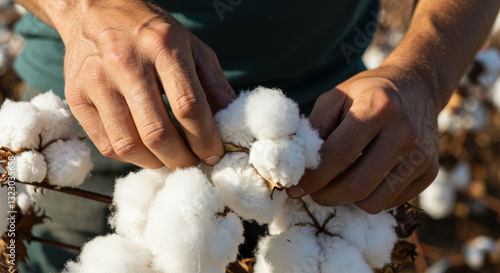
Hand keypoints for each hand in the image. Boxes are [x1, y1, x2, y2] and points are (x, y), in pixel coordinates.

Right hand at [60, 1, 234, 168]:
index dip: (205, 139)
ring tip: (169, 159)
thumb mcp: (193, 48)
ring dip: (156, 163)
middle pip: (157, 132)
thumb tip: (231, 124)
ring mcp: (97, 81)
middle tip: (193, 164)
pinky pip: (106, 145)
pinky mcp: (77, 97)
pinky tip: (144, 149)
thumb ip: (214, 86)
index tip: (214, 155)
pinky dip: (131, 156)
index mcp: (163, 46)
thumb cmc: (154, 35)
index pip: (188, 106)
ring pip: (128, 145)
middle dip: (181, 159)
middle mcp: (126, 62)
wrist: (97, 12)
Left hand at [287, 66, 439, 213]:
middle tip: (312, 192)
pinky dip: (369, 198)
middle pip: (357, 184)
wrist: (417, 87)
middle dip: (325, 196)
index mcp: (378, 107)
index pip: (339, 153)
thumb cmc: (368, 92)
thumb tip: (298, 166)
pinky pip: (390, 202)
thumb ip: (315, 128)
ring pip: (374, 201)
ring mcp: (422, 155)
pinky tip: (361, 179)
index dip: (313, 176)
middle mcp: (404, 132)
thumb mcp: (336, 97)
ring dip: (346, 201)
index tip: (294, 187)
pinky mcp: (430, 172)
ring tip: (335, 185)